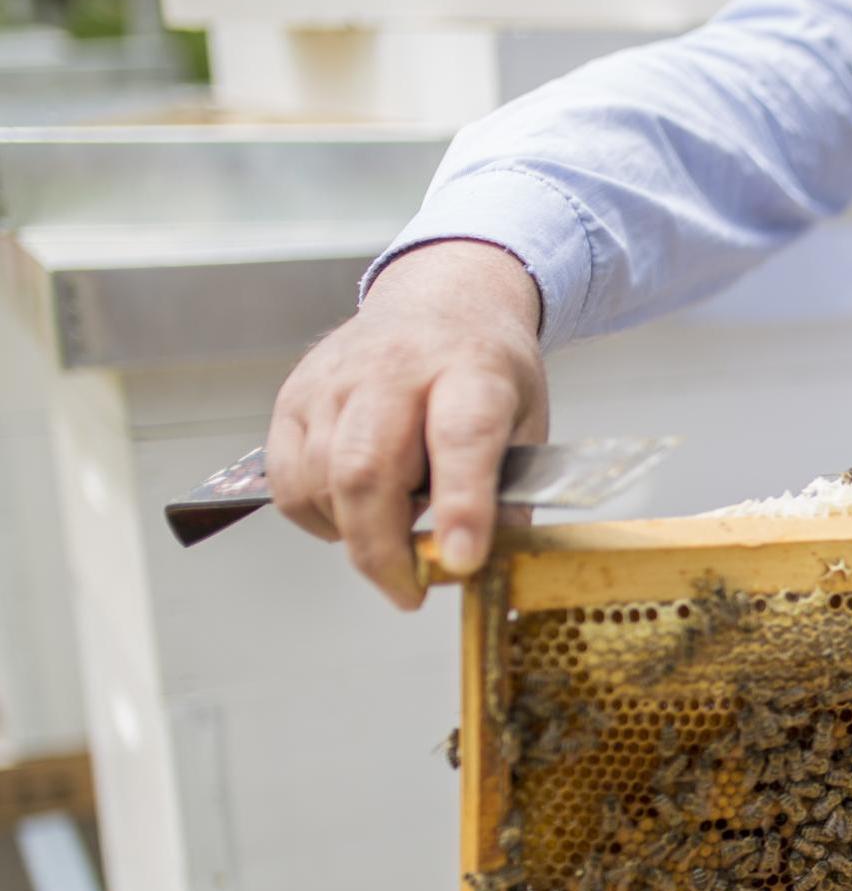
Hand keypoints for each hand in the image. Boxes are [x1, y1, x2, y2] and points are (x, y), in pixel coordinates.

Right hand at [266, 241, 547, 609]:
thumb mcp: (525, 420)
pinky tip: (352, 515)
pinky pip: (286, 479)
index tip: (461, 561)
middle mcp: (394, 370)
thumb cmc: (484, 369)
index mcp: (470, 372)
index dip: (461, 506)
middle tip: (409, 592)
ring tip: (393, 541)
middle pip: (367, 469)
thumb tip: (490, 566)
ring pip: (320, 479)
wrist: (441, 299)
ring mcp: (335, 381)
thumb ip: (511, 492)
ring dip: (352, 534)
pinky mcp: (293, 397)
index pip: (462, 439)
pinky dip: (315, 517)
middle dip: (383, 549)